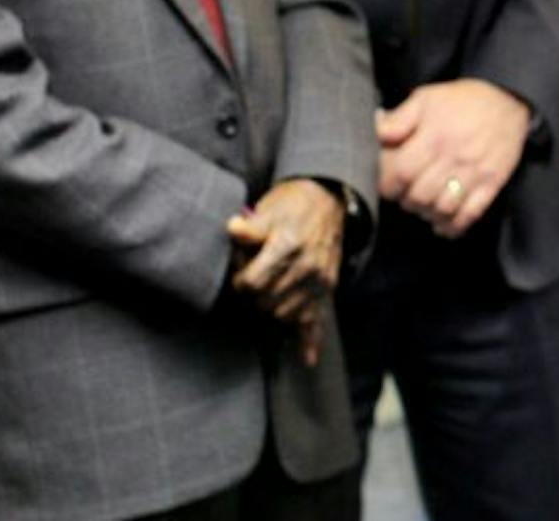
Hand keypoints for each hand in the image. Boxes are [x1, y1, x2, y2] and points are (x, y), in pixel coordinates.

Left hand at [226, 179, 343, 352]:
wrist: (326, 199)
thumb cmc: (291, 204)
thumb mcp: (268, 209)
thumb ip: (249, 228)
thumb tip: (231, 229)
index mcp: (288, 247)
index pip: (252, 284)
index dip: (239, 281)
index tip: (240, 272)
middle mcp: (306, 267)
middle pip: (266, 303)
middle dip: (253, 296)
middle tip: (252, 279)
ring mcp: (318, 281)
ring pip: (285, 316)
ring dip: (270, 311)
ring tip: (267, 292)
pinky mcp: (326, 289)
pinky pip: (318, 321)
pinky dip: (311, 343)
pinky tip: (308, 360)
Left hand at [377, 79, 531, 237]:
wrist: (508, 99)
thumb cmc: (464, 100)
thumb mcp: (426, 98)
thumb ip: (399, 118)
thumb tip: (378, 133)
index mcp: (434, 136)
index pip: (401, 173)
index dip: (389, 185)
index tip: (389, 185)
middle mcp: (454, 157)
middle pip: (420, 196)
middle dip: (407, 202)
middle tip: (406, 196)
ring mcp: (475, 172)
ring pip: (443, 209)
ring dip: (428, 214)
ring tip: (424, 207)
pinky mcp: (492, 182)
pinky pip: (471, 214)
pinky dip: (454, 226)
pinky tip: (443, 224)